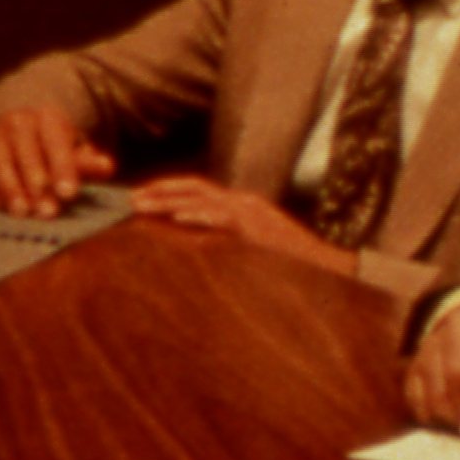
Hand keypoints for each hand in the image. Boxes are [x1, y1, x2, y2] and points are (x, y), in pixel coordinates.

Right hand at [0, 114, 109, 218]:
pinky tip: (1, 208)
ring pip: (0, 163)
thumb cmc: (53, 147)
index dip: (62, 168)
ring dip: (11, 189)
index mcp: (46, 117)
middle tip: (48, 211)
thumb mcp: (74, 150)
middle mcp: (16, 123)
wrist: (19, 132)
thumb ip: (88, 161)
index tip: (69, 194)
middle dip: (36, 184)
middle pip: (25, 152)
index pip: (55, 142)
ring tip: (22, 213)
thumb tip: (107, 167)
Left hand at [132, 181, 329, 260]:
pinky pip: (224, 218)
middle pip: (195, 188)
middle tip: (132, 199)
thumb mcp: (250, 250)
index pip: (198, 191)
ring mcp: (252, 214)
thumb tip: (194, 250)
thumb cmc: (288, 268)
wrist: (327, 272)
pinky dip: (200, 216)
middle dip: (161, 191)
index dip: (168, 191)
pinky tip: (178, 219)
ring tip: (144, 206)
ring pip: (204, 199)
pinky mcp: (258, 229)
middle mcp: (244, 204)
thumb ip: (225, 243)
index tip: (142, 197)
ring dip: (170, 202)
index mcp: (241, 207)